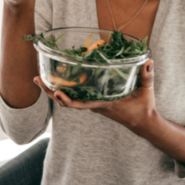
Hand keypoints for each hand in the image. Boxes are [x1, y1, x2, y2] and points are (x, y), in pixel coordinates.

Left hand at [34, 60, 157, 134]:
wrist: (143, 123)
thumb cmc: (144, 108)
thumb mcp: (147, 91)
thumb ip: (147, 76)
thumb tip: (148, 61)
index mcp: (104, 104)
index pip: (81, 105)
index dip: (67, 100)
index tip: (56, 92)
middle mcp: (95, 106)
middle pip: (67, 101)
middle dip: (50, 92)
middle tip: (36, 79)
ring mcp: (93, 104)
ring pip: (69, 99)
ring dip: (54, 90)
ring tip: (41, 77)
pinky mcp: (95, 102)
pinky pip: (76, 97)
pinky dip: (65, 89)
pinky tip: (59, 79)